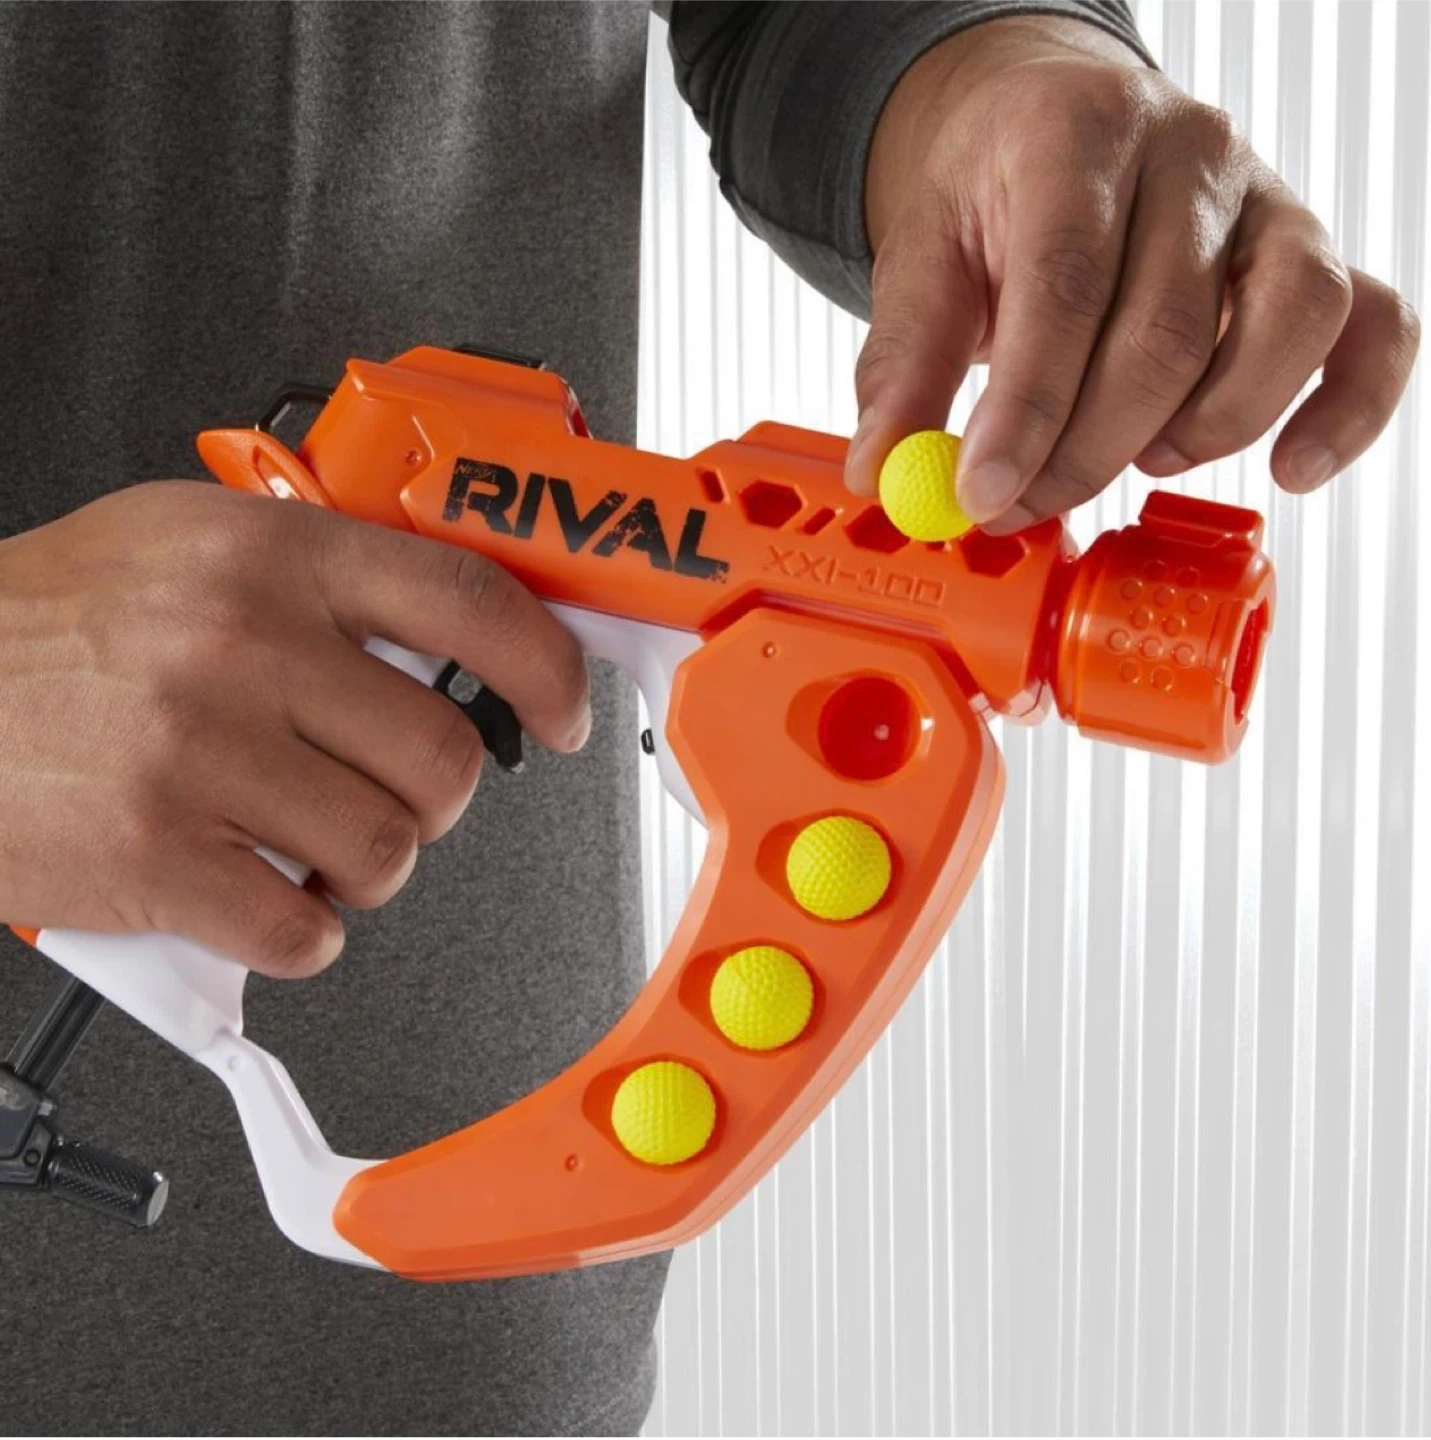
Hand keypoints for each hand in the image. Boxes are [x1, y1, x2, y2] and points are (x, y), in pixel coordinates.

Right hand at [0, 482, 588, 976]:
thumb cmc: (46, 627)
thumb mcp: (186, 546)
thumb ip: (318, 579)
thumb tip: (448, 632)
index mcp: (266, 555)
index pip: (468, 600)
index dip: (546, 666)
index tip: (566, 711)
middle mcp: (240, 643)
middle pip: (442, 755)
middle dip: (436, 797)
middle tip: (393, 794)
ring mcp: (198, 753)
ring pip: (386, 849)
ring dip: (368, 869)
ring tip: (310, 846)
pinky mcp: (153, 856)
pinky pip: (301, 931)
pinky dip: (299, 933)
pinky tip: (258, 897)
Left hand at [846, 16, 1419, 532]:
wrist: (1048, 122)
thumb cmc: (989, 196)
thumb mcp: (921, 259)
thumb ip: (903, 364)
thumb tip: (884, 472)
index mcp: (1075, 136)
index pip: (1063, 286)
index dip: (1026, 411)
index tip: (981, 496)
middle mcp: (1188, 152)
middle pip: (1164, 331)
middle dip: (1085, 451)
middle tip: (1023, 506)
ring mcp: (1265, 200)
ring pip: (1284, 326)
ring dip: (1205, 429)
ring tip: (1135, 461)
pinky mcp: (1310, 253)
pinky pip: (1373, 328)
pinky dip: (1347, 410)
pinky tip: (1290, 468)